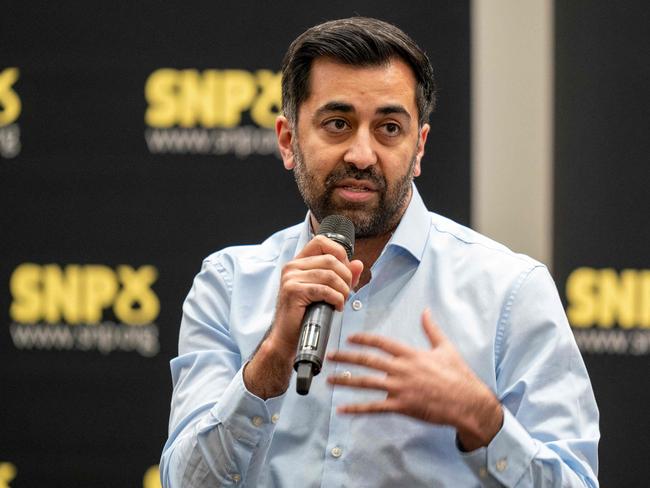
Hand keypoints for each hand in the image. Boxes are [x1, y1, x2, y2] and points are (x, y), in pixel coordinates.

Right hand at [244, 235, 363, 398]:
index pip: (322, 242)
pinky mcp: (293, 291)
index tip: (345, 271)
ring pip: (330, 275)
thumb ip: (343, 276)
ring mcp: (291, 278)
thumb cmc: (306, 314)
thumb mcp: (327, 291)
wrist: (289, 337)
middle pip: (331, 259)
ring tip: (342, 301)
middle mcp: (292, 266)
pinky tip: (336, 307)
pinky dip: (336, 299)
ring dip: (343, 290)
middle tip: (347, 292)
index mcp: (298, 263)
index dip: (339, 253)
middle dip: (346, 277)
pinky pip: (325, 290)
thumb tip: (358, 264)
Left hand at [327, 309, 502, 450]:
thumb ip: (432, 329)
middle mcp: (402, 369)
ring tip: (329, 380)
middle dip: (346, 357)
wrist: (468, 402)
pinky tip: (342, 409)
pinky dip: (356, 408)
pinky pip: (374, 407)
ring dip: (345, 381)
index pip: (381, 342)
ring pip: (366, 383)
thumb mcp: (445, 348)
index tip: (349, 337)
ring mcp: (401, 388)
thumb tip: (426, 311)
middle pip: (368, 360)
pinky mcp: (402, 406)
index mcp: (410, 354)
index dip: (363, 339)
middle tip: (329, 357)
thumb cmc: (458, 375)